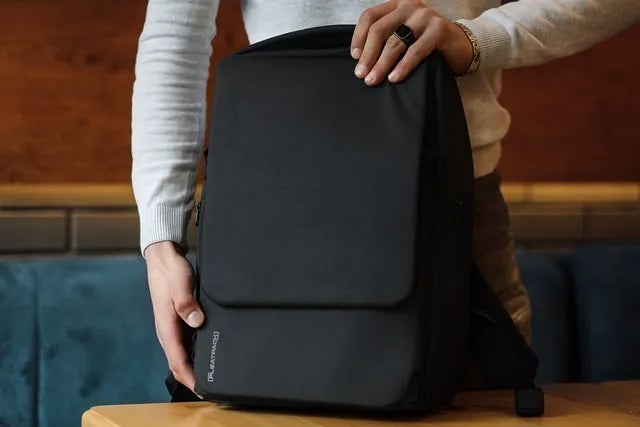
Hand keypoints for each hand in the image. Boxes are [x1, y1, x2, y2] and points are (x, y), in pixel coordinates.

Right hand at [145, 241, 204, 392]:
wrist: (163, 258)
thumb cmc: (170, 271)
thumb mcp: (180, 285)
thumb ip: (187, 303)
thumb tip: (196, 320)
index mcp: (166, 326)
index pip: (177, 361)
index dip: (189, 378)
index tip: (201, 389)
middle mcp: (168, 330)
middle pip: (179, 362)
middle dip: (192, 378)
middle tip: (210, 389)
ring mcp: (172, 326)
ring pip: (182, 354)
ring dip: (193, 366)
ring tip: (210, 376)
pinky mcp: (177, 320)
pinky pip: (185, 343)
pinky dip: (194, 353)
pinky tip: (206, 354)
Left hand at [351, 0, 472, 85]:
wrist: (460, 46)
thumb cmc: (427, 44)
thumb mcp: (404, 35)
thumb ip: (386, 39)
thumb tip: (361, 60)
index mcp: (397, 5)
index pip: (370, 17)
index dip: (359, 37)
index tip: (355, 57)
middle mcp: (409, 6)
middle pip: (379, 30)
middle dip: (368, 55)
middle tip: (361, 74)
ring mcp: (424, 16)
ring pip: (395, 42)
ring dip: (381, 64)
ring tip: (373, 80)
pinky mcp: (438, 30)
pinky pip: (415, 51)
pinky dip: (403, 66)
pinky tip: (394, 78)